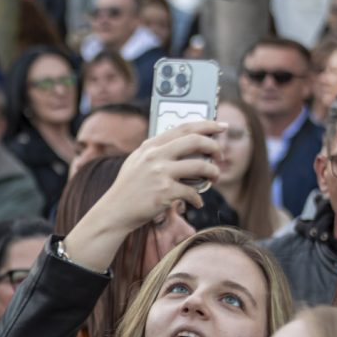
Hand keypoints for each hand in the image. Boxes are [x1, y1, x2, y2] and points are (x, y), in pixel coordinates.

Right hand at [107, 120, 222, 218]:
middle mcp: (154, 156)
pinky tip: (196, 202)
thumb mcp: (137, 162)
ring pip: (200, 166)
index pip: (183, 128)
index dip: (207, 125)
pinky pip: (193, 192)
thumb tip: (186, 144)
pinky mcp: (164, 192)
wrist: (115, 211)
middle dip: (214, 147)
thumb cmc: (129, 188)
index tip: (221, 126)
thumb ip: (157, 151)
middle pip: (195, 141)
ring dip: (213, 172)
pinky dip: (198, 199)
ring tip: (214, 179)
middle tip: (220, 156)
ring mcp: (159, 173)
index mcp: (150, 146)